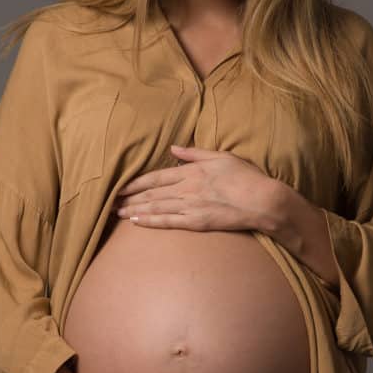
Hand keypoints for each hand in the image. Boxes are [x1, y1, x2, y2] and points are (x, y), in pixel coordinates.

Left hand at [113, 144, 275, 232]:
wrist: (262, 201)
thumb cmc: (245, 177)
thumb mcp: (221, 156)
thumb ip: (195, 153)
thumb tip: (174, 149)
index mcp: (191, 171)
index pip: (156, 177)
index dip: (135, 182)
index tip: (120, 185)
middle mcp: (186, 188)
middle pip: (151, 193)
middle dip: (129, 197)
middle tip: (110, 202)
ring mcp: (190, 207)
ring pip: (155, 208)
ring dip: (134, 210)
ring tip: (118, 213)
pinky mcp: (196, 223)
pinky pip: (168, 222)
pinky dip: (150, 221)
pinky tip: (136, 222)